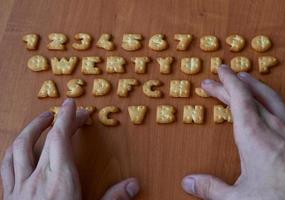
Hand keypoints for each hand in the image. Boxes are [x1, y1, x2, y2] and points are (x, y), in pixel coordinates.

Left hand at [1, 99, 139, 199]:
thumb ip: (112, 199)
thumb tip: (134, 185)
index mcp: (60, 180)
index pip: (62, 137)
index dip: (68, 117)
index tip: (73, 104)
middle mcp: (36, 178)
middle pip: (42, 138)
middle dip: (54, 119)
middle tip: (64, 112)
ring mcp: (18, 188)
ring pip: (17, 148)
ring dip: (29, 130)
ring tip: (39, 122)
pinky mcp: (8, 197)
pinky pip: (6, 167)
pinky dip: (13, 153)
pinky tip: (18, 152)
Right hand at [182, 65, 284, 199]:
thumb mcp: (237, 199)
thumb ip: (211, 187)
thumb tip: (189, 182)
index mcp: (253, 135)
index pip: (238, 97)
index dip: (226, 82)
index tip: (219, 71)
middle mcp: (273, 127)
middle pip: (250, 96)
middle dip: (232, 84)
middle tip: (219, 78)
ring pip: (273, 99)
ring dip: (258, 86)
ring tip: (248, 78)